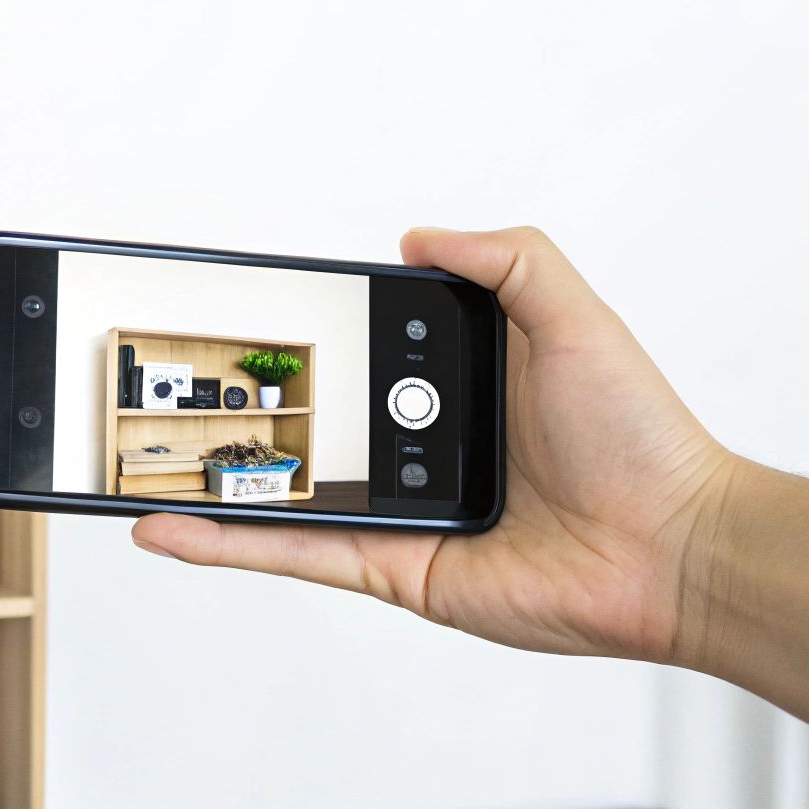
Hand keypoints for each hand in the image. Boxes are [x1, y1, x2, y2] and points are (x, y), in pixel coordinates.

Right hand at [131, 227, 735, 663]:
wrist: (672, 546)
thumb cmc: (639, 437)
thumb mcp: (572, 316)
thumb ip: (506, 259)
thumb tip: (416, 238)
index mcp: (453, 393)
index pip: (358, 361)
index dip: (300, 345)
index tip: (240, 326)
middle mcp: (419, 455)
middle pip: (306, 430)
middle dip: (235, 417)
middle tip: (164, 396)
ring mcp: (400, 516)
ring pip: (280, 498)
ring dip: (206, 487)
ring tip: (136, 468)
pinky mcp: (392, 570)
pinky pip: (297, 551)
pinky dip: (227, 543)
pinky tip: (170, 528)